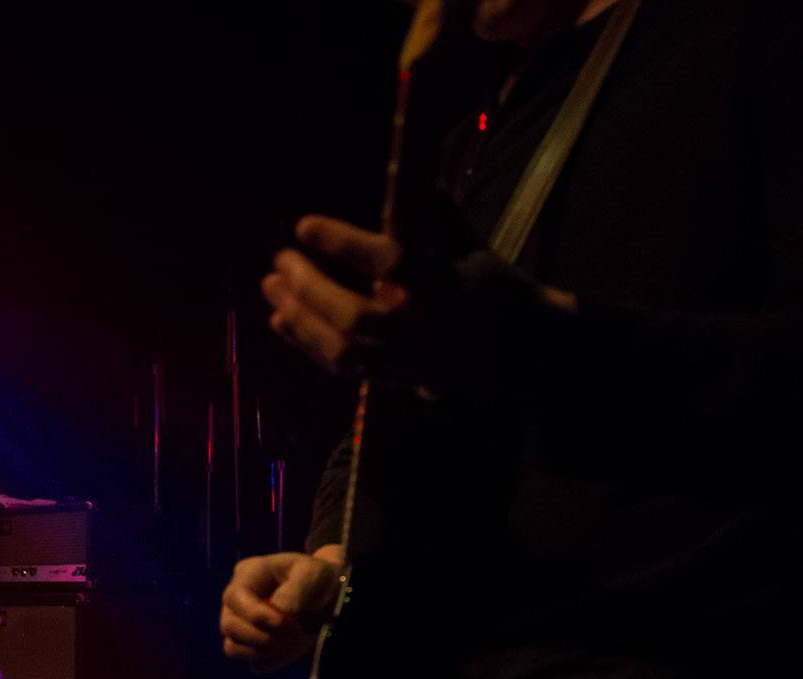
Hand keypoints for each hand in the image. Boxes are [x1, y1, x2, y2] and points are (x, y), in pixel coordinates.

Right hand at [219, 552, 341, 670]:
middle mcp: (236, 601)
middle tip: (296, 635)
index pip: (235, 598)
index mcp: (247, 575)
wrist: (331, 596)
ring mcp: (240, 625)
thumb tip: (279, 612)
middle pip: (229, 626)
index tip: (288, 623)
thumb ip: (294, 592)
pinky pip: (254, 661)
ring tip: (294, 643)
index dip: (257, 615)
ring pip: (234, 647)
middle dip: (263, 636)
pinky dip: (274, 659)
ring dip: (265, 651)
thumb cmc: (319, 579)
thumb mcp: (313, 575)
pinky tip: (293, 649)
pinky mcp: (252, 646)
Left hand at [261, 215, 572, 385]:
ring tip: (271, 288)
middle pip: (355, 314)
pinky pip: (345, 368)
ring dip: (300, 319)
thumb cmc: (499, 290)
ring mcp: (413, 360)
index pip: (390, 262)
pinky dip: (308, 343)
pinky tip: (282, 320)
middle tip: (279, 260)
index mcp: (452, 287)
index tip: (303, 225)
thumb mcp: (473, 249)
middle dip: (309, 287)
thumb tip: (408, 174)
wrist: (532, 353)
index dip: (342, 243)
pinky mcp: (400, 381)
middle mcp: (430, 328)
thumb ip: (435, 215)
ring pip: (344, 348)